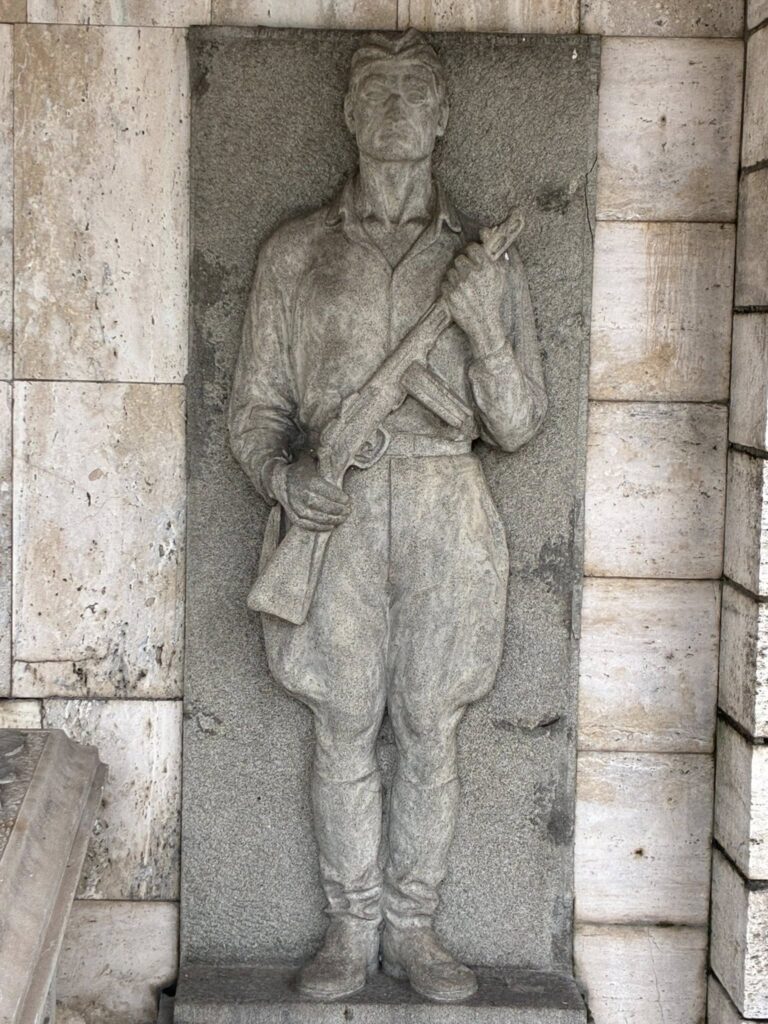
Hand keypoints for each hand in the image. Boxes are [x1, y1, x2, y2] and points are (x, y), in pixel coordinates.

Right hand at [269, 454, 350, 531]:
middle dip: (338, 510)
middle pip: (323, 506)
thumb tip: (337, 450)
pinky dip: (319, 527)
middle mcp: (301, 494)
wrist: (278, 479)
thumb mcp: (312, 461)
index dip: (339, 498)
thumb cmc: (301, 470)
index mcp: (308, 481)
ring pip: (316, 517)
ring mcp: (295, 506)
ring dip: (331, 520)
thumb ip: (324, 459)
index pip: (328, 492)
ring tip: (342, 518)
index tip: (348, 500)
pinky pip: (307, 524)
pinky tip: (330, 525)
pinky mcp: (292, 515)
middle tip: (348, 510)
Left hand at [440, 241, 507, 356]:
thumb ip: (495, 251)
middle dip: (464, 265)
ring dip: (456, 276)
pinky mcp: (449, 295)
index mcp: (487, 267)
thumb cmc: (494, 298)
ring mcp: (459, 285)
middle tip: (470, 275)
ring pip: (451, 270)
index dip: (473, 254)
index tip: (475, 260)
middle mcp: (472, 274)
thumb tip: (486, 230)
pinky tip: (460, 294)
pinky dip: (450, 287)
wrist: (484, 324)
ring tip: (465, 286)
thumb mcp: (502, 274)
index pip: (472, 248)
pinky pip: (445, 282)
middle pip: (460, 258)